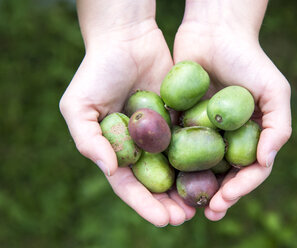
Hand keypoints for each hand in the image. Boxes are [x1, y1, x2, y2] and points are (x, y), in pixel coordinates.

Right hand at [59, 0, 194, 225]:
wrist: (127, 37)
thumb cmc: (98, 70)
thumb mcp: (79, 105)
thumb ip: (88, 140)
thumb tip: (111, 171)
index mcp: (115, 149)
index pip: (129, 184)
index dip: (144, 204)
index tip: (163, 220)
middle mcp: (139, 145)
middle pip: (155, 181)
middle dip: (169, 203)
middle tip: (186, 218)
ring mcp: (160, 132)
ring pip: (176, 166)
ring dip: (188, 186)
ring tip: (203, 204)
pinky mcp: (178, 117)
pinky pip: (191, 141)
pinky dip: (201, 158)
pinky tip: (215, 172)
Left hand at [174, 0, 291, 220]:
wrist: (214, 32)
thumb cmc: (248, 59)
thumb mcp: (275, 90)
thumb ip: (278, 126)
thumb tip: (265, 162)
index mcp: (252, 136)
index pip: (250, 171)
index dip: (241, 189)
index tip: (226, 200)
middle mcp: (228, 138)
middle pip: (224, 175)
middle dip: (217, 196)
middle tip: (207, 213)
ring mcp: (204, 131)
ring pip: (198, 167)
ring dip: (193, 188)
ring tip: (185, 205)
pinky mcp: (180, 121)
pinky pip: (176, 146)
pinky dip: (172, 164)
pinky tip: (165, 178)